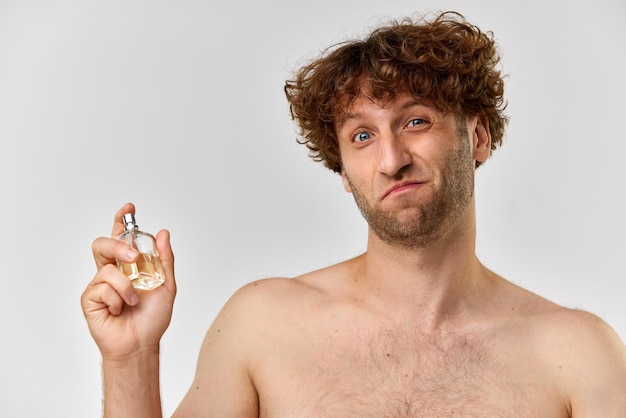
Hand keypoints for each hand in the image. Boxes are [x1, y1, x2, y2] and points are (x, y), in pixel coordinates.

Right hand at [81, 203, 176, 360]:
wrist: (141, 344)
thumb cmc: (152, 318)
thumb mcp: (166, 285)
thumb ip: (164, 259)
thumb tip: (163, 233)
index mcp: (129, 266)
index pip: (122, 238)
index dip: (121, 221)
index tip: (129, 208)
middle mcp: (112, 271)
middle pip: (103, 244)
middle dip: (119, 245)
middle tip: (134, 258)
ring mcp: (99, 284)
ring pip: (107, 268)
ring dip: (126, 286)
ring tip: (133, 301)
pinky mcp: (90, 298)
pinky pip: (102, 288)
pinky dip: (117, 299)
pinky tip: (119, 311)